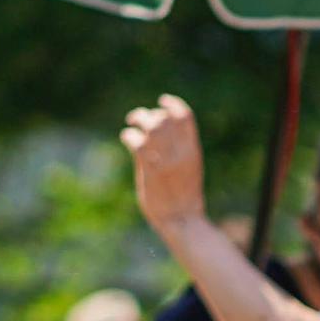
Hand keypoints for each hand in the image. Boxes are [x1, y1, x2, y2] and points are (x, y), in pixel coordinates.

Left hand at [122, 96, 209, 234]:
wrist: (182, 220)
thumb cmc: (183, 197)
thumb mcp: (189, 169)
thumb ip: (180, 151)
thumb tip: (163, 134)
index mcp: (193, 150)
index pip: (185, 117)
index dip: (172, 104)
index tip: (162, 101)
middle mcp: (181, 152)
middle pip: (165, 118)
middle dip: (150, 114)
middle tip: (138, 119)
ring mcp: (166, 160)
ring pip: (151, 126)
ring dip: (138, 120)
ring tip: (131, 123)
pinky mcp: (151, 169)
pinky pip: (137, 142)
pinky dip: (128, 136)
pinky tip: (127, 140)